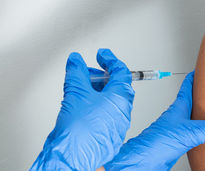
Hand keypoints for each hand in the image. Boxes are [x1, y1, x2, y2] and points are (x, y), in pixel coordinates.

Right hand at [31, 48, 134, 169]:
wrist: (73, 158)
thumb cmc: (80, 130)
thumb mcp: (76, 92)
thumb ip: (77, 73)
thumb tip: (76, 61)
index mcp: (121, 97)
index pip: (121, 72)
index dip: (110, 60)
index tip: (102, 54)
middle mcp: (123, 111)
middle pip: (117, 86)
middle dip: (102, 76)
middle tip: (89, 71)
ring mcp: (117, 124)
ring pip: (111, 101)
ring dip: (98, 90)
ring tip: (82, 88)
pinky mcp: (108, 134)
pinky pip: (105, 114)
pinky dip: (96, 104)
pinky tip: (82, 105)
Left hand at [104, 71, 204, 170]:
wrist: (143, 162)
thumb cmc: (155, 143)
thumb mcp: (188, 133)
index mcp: (178, 108)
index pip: (188, 87)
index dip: (195, 77)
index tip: (203, 69)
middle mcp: (177, 117)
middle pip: (192, 101)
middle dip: (203, 95)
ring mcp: (177, 129)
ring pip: (193, 117)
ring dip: (203, 113)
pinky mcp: (178, 142)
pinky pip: (195, 132)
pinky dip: (203, 130)